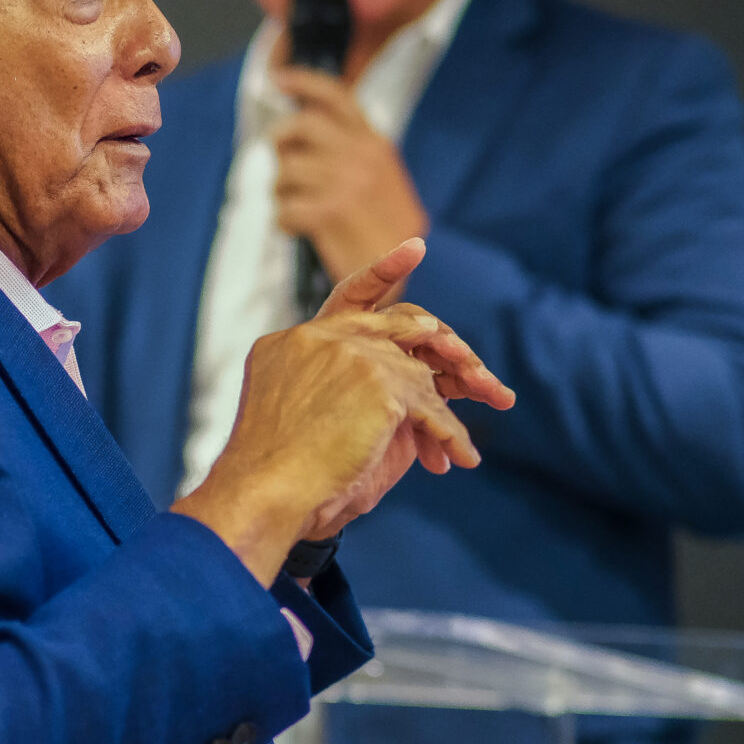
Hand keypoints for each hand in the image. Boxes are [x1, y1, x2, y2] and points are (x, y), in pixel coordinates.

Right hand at [173, 239, 511, 582]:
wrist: (264, 495)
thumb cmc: (278, 474)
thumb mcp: (304, 413)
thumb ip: (342, 385)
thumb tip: (404, 382)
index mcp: (296, 341)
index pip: (349, 296)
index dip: (383, 271)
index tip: (416, 248)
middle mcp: (322, 337)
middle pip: (403, 328)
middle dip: (448, 350)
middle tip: (479, 377)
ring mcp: (351, 356)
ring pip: (421, 375)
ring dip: (450, 408)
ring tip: (467, 436)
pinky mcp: (378, 386)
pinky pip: (432, 409)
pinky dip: (451, 436)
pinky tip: (461, 458)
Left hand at [269, 68, 430, 282]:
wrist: (399, 271)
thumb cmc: (387, 231)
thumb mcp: (383, 179)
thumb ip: (353, 153)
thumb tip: (301, 137)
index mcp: (375, 144)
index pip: (337, 97)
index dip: (303, 82)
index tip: (278, 79)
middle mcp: (361, 156)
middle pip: (300, 127)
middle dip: (279, 143)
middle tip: (279, 163)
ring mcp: (346, 182)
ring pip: (286, 172)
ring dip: (280, 192)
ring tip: (295, 208)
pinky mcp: (330, 212)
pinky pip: (285, 208)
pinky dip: (284, 221)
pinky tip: (298, 229)